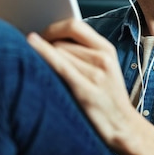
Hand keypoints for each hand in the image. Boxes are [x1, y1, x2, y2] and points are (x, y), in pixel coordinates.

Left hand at [26, 18, 137, 147]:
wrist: (123, 127)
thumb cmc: (107, 100)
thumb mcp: (104, 69)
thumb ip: (84, 52)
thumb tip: (51, 41)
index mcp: (107, 50)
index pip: (74, 26)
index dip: (53, 28)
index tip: (41, 36)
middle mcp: (102, 59)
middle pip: (62, 41)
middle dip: (45, 48)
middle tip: (33, 58)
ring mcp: (95, 75)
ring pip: (57, 53)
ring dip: (42, 58)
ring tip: (38, 72)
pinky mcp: (85, 90)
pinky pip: (59, 65)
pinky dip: (42, 52)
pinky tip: (30, 45)